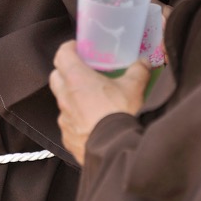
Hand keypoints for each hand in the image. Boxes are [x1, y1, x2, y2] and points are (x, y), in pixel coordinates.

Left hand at [49, 40, 149, 164]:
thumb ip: (138, 71)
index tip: (77, 49)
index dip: (68, 49)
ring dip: (71, 98)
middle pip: (56, 76)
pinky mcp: (66, 137)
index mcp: (76, 78)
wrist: (114, 151)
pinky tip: (90, 124)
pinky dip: (76, 121)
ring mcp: (63, 118)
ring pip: (62, 101)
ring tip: (89, 101)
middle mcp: (65, 96)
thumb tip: (144, 62)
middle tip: (82, 72)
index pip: (61, 54)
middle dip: (65, 72)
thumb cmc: (119, 115)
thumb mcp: (133, 88)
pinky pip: (68, 124)